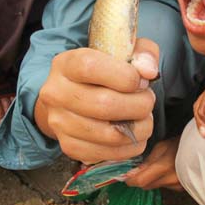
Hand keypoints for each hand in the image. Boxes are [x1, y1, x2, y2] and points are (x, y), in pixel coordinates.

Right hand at [34, 38, 158, 163]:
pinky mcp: (69, 147)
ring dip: (139, 129)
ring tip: (143, 118)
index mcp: (66, 64)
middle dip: (138, 105)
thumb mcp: (122, 51)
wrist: (72, 97)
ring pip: (109, 135)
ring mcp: (60, 123)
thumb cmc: (103, 71)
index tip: (142, 81)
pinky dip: (130, 148)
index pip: (90, 67)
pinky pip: (107, 154)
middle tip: (147, 101)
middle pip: (103, 104)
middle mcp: (56, 93)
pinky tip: (133, 134)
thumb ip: (142, 53)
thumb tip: (149, 72)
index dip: (124, 76)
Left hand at [124, 136, 181, 190]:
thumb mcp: (162, 147)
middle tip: (139, 169)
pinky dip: (162, 180)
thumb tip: (132, 173)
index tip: (126, 177)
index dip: (130, 180)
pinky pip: (166, 187)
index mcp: (165, 166)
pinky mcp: (182, 188)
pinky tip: (167, 171)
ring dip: (152, 179)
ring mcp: (178, 185)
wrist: (201, 148)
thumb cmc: (181, 143)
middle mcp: (172, 179)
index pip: (141, 181)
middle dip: (140, 179)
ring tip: (158, 167)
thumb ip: (147, 161)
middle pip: (147, 186)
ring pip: (156, 186)